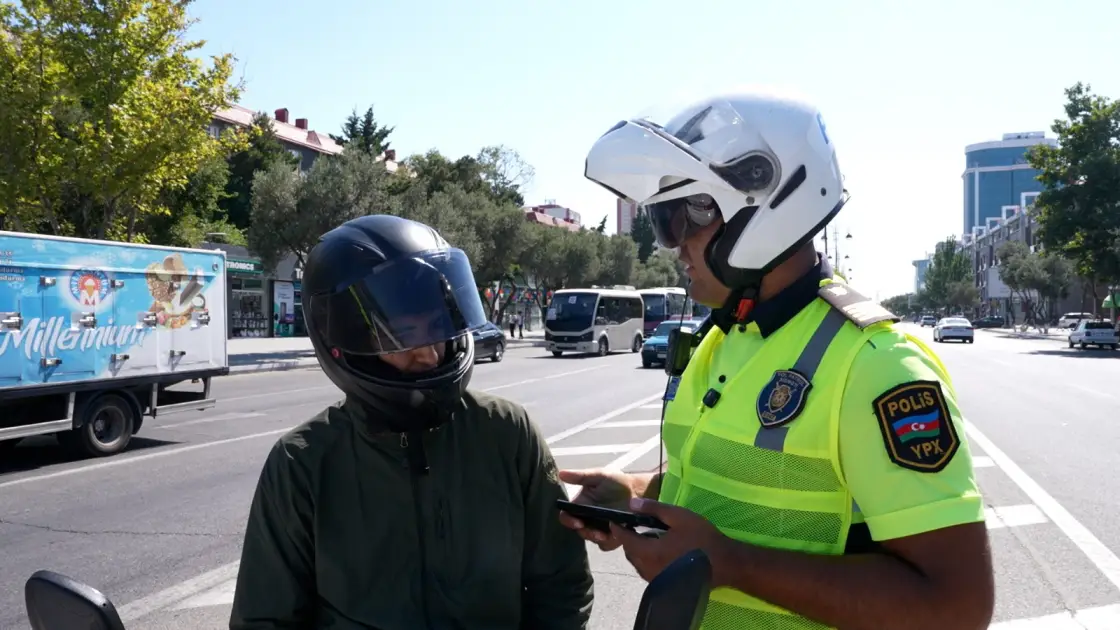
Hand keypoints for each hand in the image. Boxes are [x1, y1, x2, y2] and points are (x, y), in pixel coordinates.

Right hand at [557, 468, 635, 549]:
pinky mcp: (612, 535)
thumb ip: (580, 476)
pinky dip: (611, 541)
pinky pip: (607, 544)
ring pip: (593, 539)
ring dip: (598, 538)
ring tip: (607, 535)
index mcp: (581, 505)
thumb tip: (560, 473)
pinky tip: (618, 535)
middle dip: (586, 532)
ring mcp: (600, 528)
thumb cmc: (617, 481)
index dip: (568, 521)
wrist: (638, 490)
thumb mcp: (599, 476)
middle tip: (596, 532)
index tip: (577, 522)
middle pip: (579, 531)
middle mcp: (587, 518)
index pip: (566, 516)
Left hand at [612, 498, 728, 583]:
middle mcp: (649, 569)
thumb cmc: (703, 538)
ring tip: (649, 537)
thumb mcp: (679, 517)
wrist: (725, 563)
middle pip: (630, 553)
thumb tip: (631, 503)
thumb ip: (653, 509)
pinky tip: (659, 551)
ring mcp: (657, 579)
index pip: (625, 540)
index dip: (618, 529)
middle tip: (635, 526)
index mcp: (650, 552)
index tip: (614, 520)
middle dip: (629, 540)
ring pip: (638, 564)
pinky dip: (647, 560)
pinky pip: (647, 571)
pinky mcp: (666, 584)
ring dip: (638, 551)